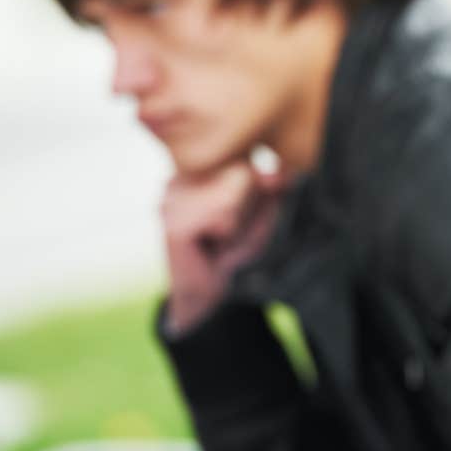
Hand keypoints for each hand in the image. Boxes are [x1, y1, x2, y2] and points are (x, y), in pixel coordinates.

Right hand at [161, 161, 286, 334]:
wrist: (205, 292)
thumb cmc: (232, 248)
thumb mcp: (261, 210)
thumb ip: (271, 185)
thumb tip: (280, 174)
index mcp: (195, 168)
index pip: (245, 158)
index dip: (254, 190)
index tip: (235, 216)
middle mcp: (177, 177)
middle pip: (241, 172)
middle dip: (247, 206)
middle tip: (228, 231)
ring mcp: (170, 199)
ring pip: (234, 193)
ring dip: (238, 222)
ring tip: (221, 239)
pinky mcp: (173, 223)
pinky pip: (223, 215)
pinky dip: (229, 234)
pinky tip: (212, 246)